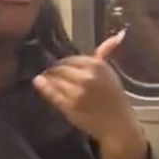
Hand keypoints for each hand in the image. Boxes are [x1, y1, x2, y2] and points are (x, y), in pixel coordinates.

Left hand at [33, 31, 147, 158]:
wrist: (119, 124)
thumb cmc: (115, 98)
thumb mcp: (111, 73)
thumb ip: (106, 53)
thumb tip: (118, 35)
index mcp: (97, 66)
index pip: (70, 59)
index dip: (64, 64)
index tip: (63, 68)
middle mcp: (86, 77)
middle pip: (59, 67)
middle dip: (54, 71)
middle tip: (53, 75)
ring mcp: (76, 92)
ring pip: (53, 79)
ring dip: (49, 79)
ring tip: (49, 82)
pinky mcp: (69, 106)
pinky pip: (51, 93)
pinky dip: (43, 87)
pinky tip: (39, 83)